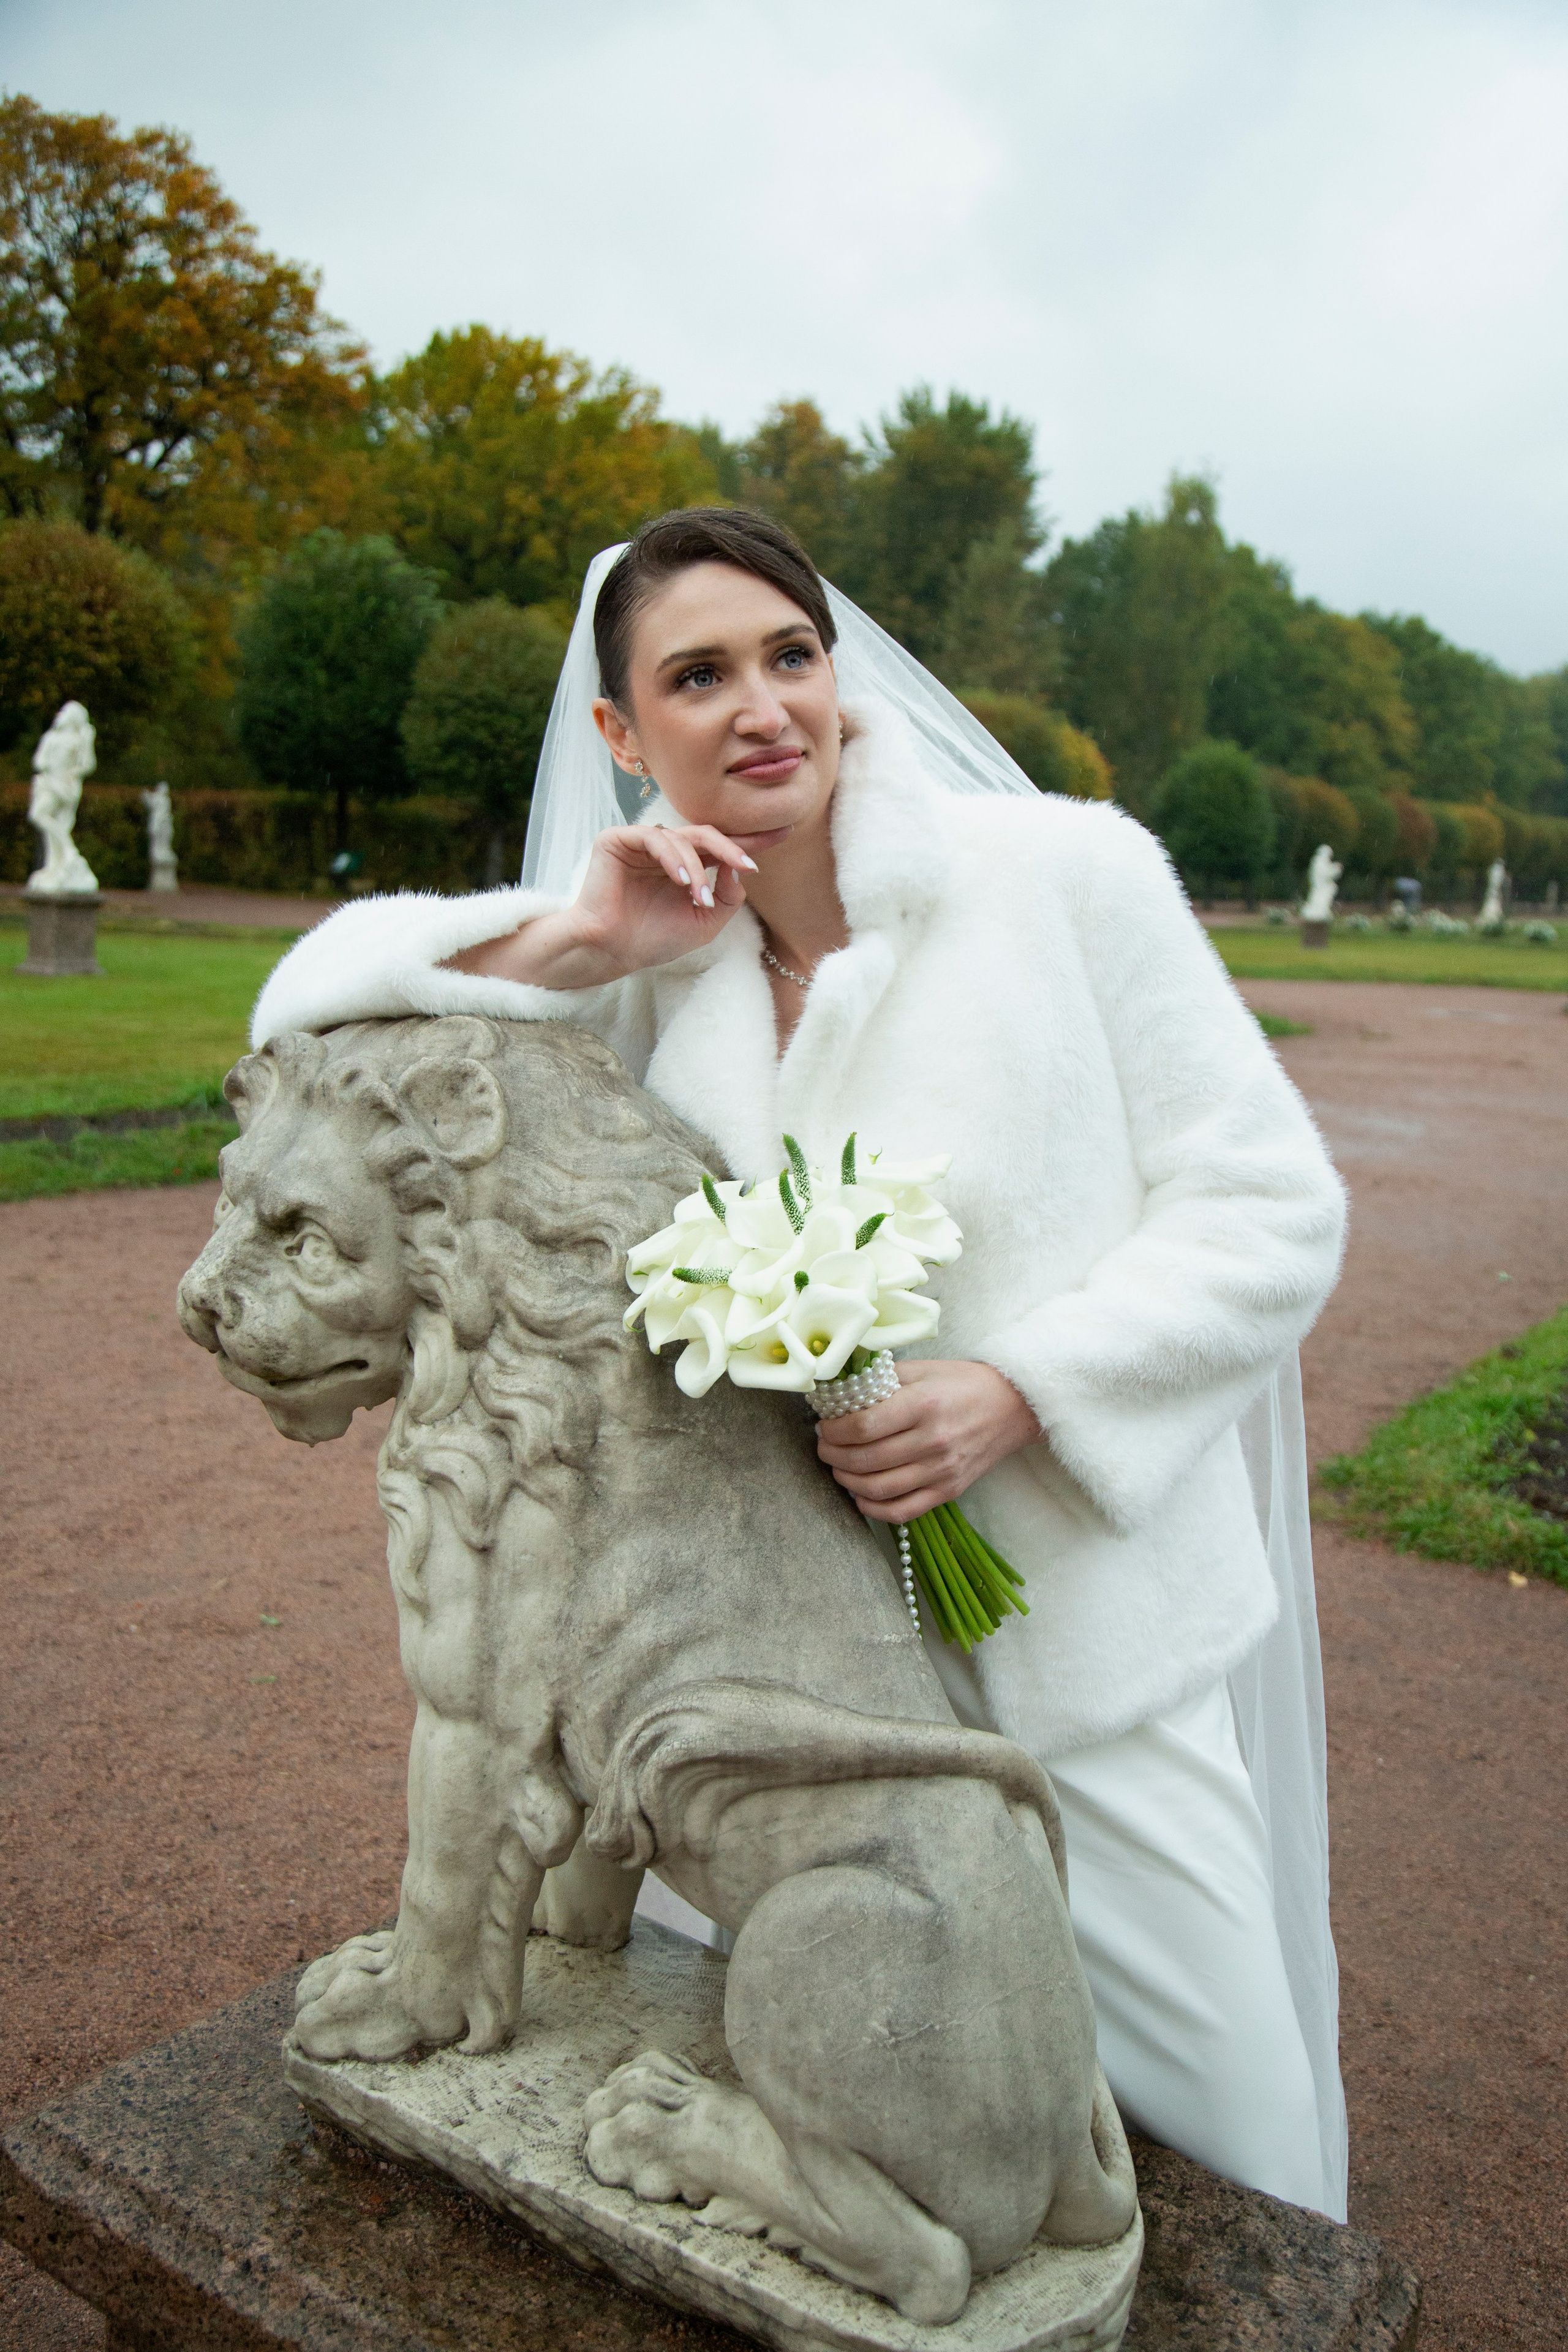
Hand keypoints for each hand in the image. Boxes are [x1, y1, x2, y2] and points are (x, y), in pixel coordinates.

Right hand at [447, 820, 785, 989]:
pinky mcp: (617, 840)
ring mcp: (641, 843)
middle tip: (749, 864)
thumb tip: (741, 866)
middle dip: (732, 847)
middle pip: (706, 835)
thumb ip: (729, 895)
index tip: (784, 834)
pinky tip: (681, 880)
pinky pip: (654, 837)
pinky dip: (672, 857)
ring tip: (699, 896)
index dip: (750, 842)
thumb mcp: (706, 922)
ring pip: (682, 837)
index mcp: (685, 867)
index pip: (721, 848)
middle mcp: (665, 851)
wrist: (611, 951)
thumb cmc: (654, 940)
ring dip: (697, 867)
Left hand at [815, 1359, 1040, 1522]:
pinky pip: (902, 1511)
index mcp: (923, 1405)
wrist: (1013, 1406)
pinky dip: (873, 1508)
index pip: (862, 1427)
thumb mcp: (922, 1370)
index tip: (824, 1426)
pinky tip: (860, 1495)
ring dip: (847, 1480)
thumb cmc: (964, 1383)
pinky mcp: (949, 1491)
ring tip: (838, 1467)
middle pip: (865, 1459)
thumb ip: (882, 1380)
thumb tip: (841, 1393)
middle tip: (824, 1446)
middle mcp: (932, 1441)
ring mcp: (941, 1470)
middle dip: (833, 1455)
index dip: (833, 1431)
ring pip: (878, 1489)